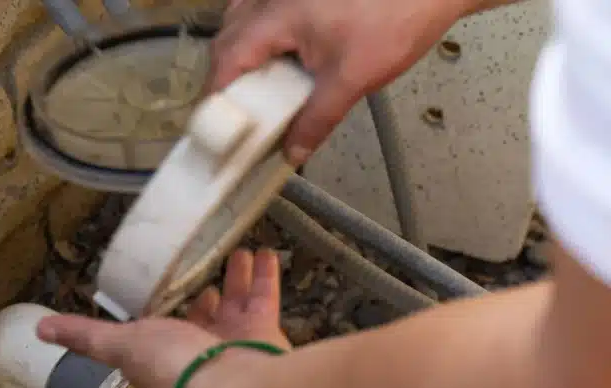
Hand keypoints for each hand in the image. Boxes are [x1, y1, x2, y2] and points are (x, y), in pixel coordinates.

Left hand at [36, 249, 289, 387]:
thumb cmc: (174, 368)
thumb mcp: (119, 345)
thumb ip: (86, 335)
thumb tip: (41, 330)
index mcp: (164, 357)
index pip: (160, 331)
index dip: (161, 310)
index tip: (164, 288)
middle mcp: (199, 352)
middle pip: (201, 316)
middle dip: (204, 293)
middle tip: (204, 267)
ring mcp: (233, 344)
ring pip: (234, 304)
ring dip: (236, 278)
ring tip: (239, 251)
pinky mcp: (261, 334)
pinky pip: (263, 299)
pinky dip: (264, 276)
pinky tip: (264, 254)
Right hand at [209, 0, 470, 163]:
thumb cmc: (395, 14)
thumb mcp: (352, 80)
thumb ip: (317, 120)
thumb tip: (294, 151)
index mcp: (275, 15)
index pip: (226, 59)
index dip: (215, 97)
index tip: (216, 127)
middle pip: (228, 39)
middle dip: (228, 79)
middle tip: (239, 116)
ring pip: (243, 20)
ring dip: (245, 56)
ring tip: (262, 91)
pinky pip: (265, 10)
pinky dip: (264, 36)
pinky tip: (283, 58)